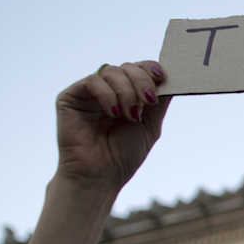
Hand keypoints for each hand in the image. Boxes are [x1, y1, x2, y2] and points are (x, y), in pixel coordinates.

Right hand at [54, 61, 171, 192]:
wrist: (99, 176)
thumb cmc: (123, 156)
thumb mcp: (150, 125)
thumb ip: (160, 101)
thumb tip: (173, 77)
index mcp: (125, 95)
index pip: (138, 69)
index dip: (150, 68)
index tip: (161, 77)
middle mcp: (107, 91)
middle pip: (127, 67)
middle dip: (141, 82)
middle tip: (146, 102)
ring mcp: (88, 93)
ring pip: (111, 71)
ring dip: (126, 91)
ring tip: (129, 115)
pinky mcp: (70, 97)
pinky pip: (93, 81)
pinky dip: (108, 94)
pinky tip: (113, 113)